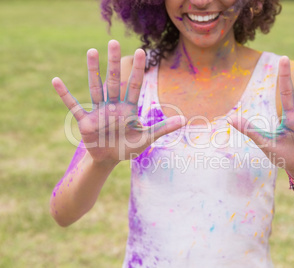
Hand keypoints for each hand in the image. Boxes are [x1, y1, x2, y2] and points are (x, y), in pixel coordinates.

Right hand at [52, 40, 185, 163]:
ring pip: (96, 87)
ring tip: (91, 51)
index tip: (141, 51)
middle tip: (114, 42)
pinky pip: (74, 106)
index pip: (135, 84)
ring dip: (93, 70)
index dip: (138, 69)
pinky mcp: (86, 122)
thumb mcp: (147, 138)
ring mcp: (99, 111)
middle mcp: (114, 105)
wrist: (110, 159)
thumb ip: (163, 128)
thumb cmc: (128, 148)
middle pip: (115, 80)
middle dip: (115, 62)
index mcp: (129, 108)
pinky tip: (56, 81)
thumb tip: (185, 120)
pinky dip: (65, 95)